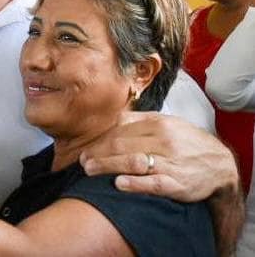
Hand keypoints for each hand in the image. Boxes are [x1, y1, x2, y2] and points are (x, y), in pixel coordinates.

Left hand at [80, 111, 238, 201]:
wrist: (220, 164)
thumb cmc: (186, 142)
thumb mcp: (167, 123)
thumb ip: (139, 120)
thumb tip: (112, 118)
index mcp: (158, 124)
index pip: (120, 131)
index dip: (99, 140)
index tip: (86, 148)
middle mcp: (163, 141)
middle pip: (122, 145)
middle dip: (98, 153)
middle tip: (82, 161)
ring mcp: (170, 162)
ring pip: (133, 162)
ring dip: (107, 166)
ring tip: (90, 170)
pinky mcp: (177, 183)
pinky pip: (154, 183)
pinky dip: (135, 183)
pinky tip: (119, 184)